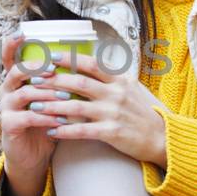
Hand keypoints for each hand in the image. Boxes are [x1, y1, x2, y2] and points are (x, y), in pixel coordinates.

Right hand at [0, 33, 64, 195]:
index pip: (8, 57)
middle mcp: (7, 90)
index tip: (22, 33)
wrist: (33, 155)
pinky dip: (47, 117)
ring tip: (66, 98)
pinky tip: (61, 120)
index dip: (12, 44)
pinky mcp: (9, 125)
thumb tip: (85, 60)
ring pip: (25, 93)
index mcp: (16, 80)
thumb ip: (58, 81)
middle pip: (16, 71)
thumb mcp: (51, 99)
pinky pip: (28, 117)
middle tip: (55, 69)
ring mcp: (6, 108)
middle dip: (37, 68)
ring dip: (47, 94)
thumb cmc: (46, 122)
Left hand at [37, 50, 167, 166]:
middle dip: (53, 80)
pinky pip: (82, 130)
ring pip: (76, 106)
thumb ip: (112, 78)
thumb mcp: (132, 89)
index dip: (69, 59)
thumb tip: (90, 66)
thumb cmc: (143, 113)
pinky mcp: (112, 132)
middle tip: (33, 80)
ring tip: (34, 106)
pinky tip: (50, 130)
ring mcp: (114, 113)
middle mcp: (116, 93)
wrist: (162, 138)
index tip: (49, 57)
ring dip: (53, 106)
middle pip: (79, 82)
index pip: (91, 63)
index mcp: (120, 79)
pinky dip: (64, 130)